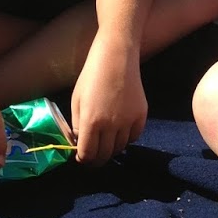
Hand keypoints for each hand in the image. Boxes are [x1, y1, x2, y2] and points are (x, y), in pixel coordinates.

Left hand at [70, 38, 147, 164]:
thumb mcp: (77, 100)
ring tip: (105, 143)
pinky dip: (126, 139)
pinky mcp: (141, 115)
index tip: (82, 159)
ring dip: (111, 149)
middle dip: (97, 160)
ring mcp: (128, 121)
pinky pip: (134, 137)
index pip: (88, 154)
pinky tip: (120, 134)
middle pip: (105, 155)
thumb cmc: (91, 75)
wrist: (116, 56)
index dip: (84, 160)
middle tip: (93, 158)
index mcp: (91, 121)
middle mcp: (111, 125)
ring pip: (120, 147)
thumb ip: (77, 125)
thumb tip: (80, 143)